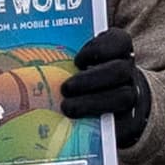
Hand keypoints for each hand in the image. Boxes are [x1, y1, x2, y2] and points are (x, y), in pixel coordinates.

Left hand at [58, 25, 152, 146]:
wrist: (117, 106)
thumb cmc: (89, 79)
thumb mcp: (82, 63)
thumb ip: (67, 57)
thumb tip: (31, 57)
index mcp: (119, 52)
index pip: (120, 41)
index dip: (98, 48)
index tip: (77, 61)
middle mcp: (128, 72)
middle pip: (119, 71)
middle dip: (91, 79)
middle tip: (66, 88)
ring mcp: (132, 96)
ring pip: (122, 97)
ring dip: (91, 103)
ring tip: (67, 107)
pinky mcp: (131, 122)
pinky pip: (121, 124)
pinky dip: (97, 120)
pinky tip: (78, 122)